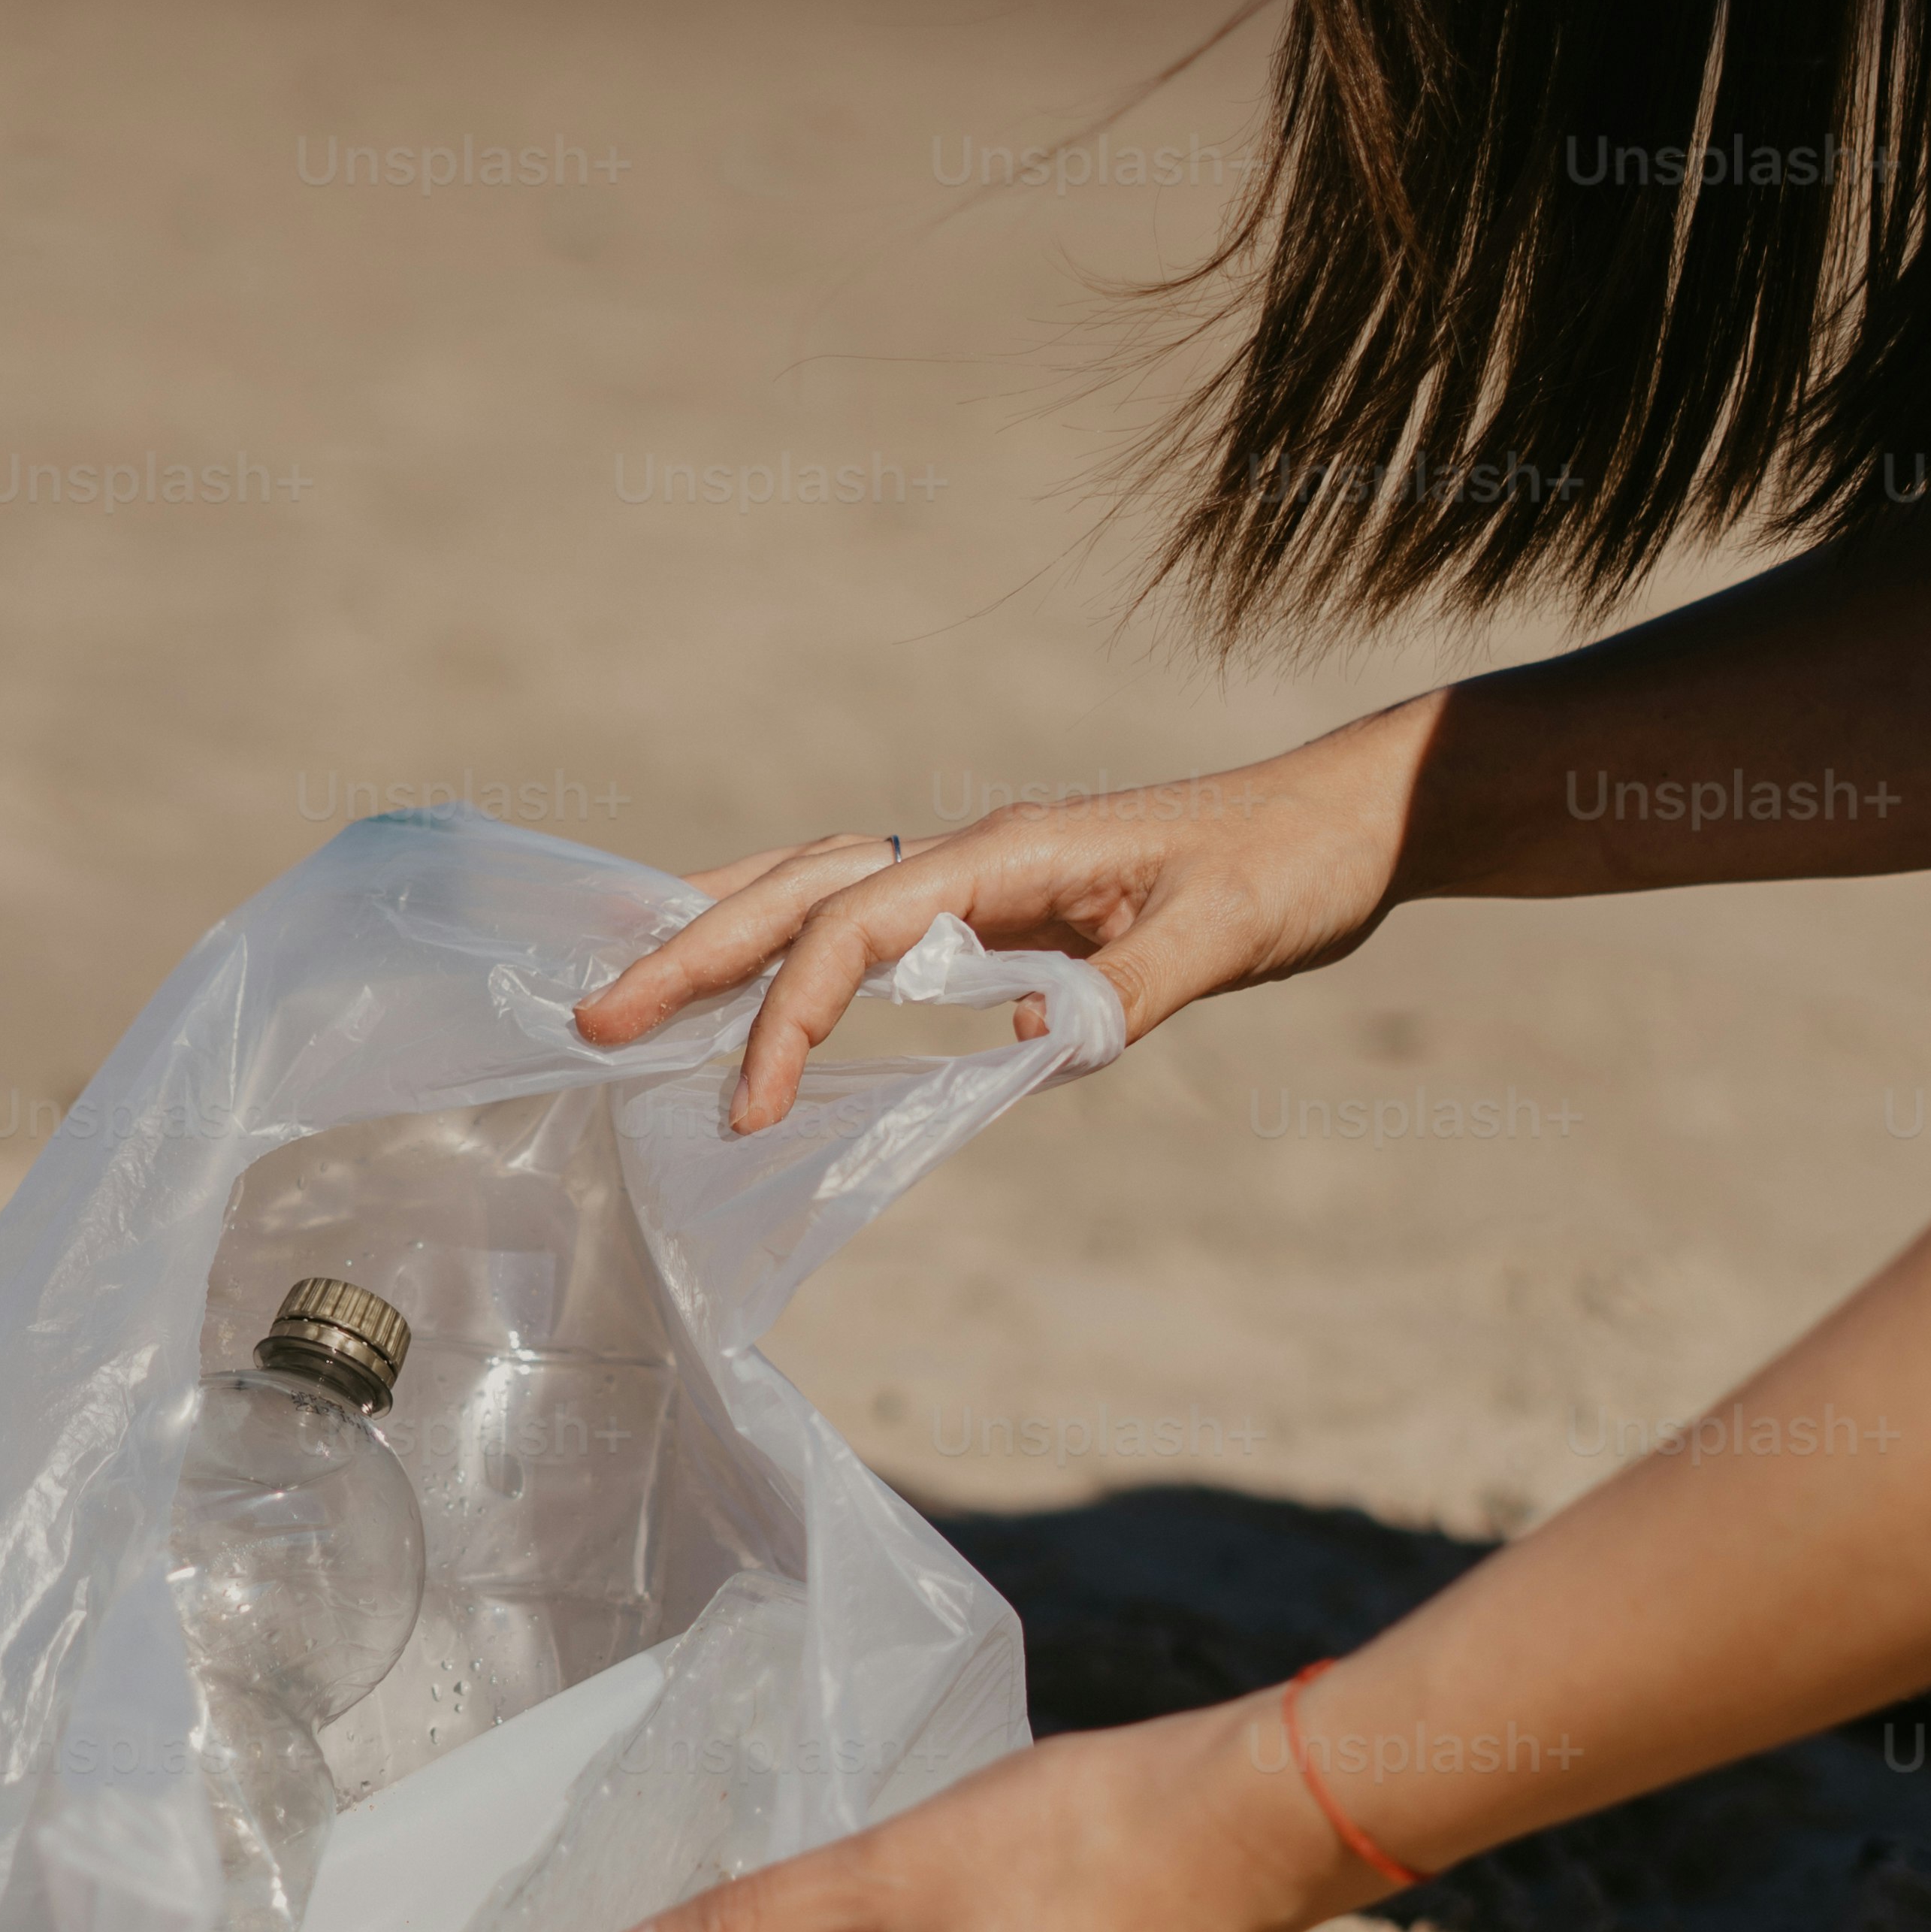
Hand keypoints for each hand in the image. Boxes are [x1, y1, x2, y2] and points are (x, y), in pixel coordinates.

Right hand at [576, 715, 1433, 1129]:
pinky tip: (742, 980)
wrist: (1339, 821)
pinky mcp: (990, 896)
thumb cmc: (1288, 871)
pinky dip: (781, 936)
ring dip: (714, 933)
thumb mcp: (1228, 935)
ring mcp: (973, 869)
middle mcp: (969, 849)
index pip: (855, 932)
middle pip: (794, 891)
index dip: (790, 1015)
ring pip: (808, 886)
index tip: (750, 1110)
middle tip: (591, 1021)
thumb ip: (1132, 989)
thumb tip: (1035, 1044)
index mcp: (1007, 853)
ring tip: (622, 985)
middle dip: (689, 952)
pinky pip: (856, 913)